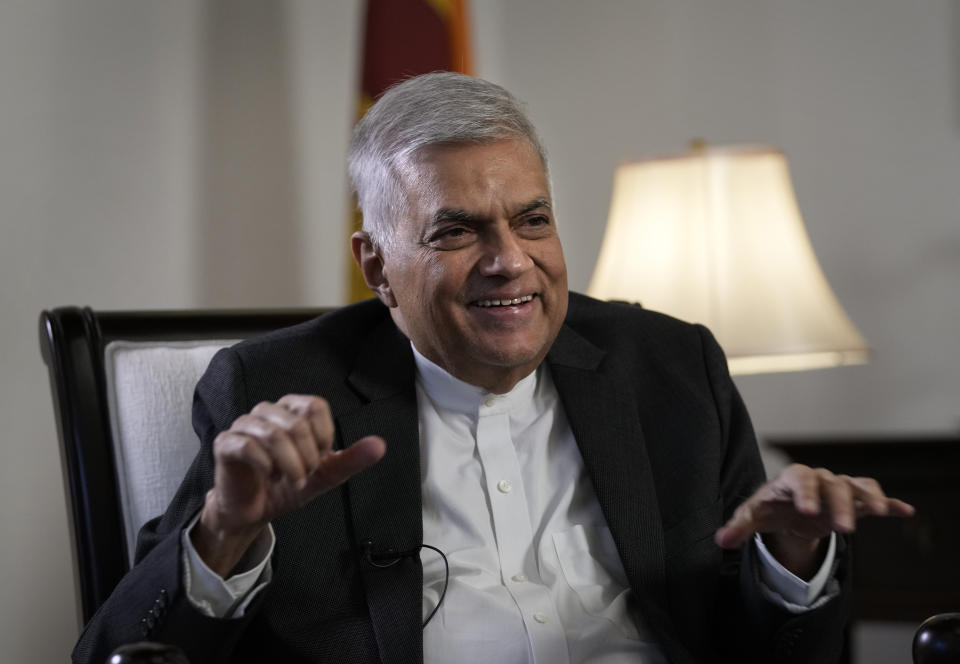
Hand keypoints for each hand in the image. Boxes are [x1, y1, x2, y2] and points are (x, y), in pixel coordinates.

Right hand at [192, 394, 385, 575]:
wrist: (254, 511)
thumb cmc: (286, 485)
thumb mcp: (324, 474)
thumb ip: (351, 459)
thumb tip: (380, 446)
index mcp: (292, 410)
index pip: (315, 406)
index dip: (323, 437)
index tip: (319, 459)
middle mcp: (267, 411)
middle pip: (297, 422)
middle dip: (307, 457)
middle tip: (304, 477)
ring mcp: (244, 425)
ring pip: (274, 433)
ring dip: (289, 464)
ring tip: (291, 480)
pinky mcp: (226, 443)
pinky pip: (247, 445)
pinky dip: (266, 466)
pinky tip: (268, 476)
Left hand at [714, 464, 914, 577]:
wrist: (788, 507)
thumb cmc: (771, 507)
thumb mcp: (753, 517)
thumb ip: (738, 527)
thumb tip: (721, 541)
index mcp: (791, 479)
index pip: (798, 478)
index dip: (804, 492)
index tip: (809, 510)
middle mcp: (817, 479)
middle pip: (832, 484)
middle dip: (838, 505)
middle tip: (843, 530)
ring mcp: (837, 487)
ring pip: (856, 486)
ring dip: (867, 498)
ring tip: (877, 513)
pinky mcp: (853, 500)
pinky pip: (873, 496)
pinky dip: (889, 503)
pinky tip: (905, 511)